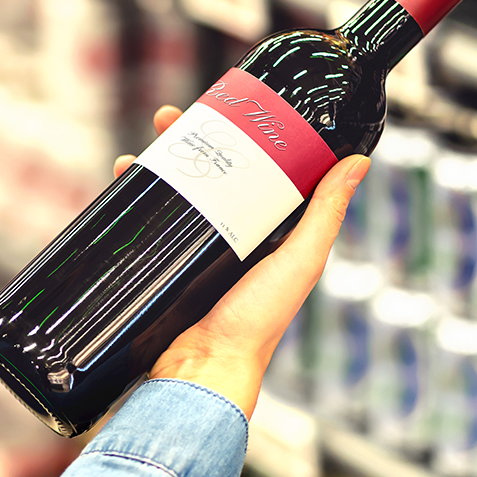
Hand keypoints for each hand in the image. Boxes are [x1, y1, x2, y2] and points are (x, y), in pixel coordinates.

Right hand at [113, 105, 369, 419]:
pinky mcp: (158, 266)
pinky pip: (145, 224)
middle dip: (182, 141)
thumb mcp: (299, 260)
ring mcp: (189, 251)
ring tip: (136, 152)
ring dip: (150, 166)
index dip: (234, 135)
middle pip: (203, 173)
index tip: (222, 108)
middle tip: (166, 118)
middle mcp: (226, 236)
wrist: (202, 368)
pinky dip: (130, 201)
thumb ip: (325, 213)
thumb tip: (357, 161)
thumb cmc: (258, 324)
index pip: (249, 168)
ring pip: (169, 193)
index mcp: (264, 233)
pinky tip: (119, 184)